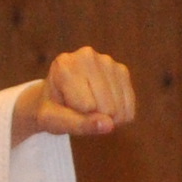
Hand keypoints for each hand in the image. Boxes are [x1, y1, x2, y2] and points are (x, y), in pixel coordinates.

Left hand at [12, 47, 137, 141]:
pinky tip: (103, 107)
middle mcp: (87, 56)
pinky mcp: (122, 70)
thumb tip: (109, 125)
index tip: (64, 105)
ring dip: (107, 118)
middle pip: (106, 108)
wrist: (58, 96)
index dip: (77, 115)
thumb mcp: (55, 121)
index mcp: (64, 65)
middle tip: (77, 108)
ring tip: (89, 107)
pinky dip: (118, 117)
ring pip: (119, 109)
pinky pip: (128, 109)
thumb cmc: (53, 109)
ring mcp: (108, 61)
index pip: (86, 106)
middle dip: (94, 117)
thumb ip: (78, 124)